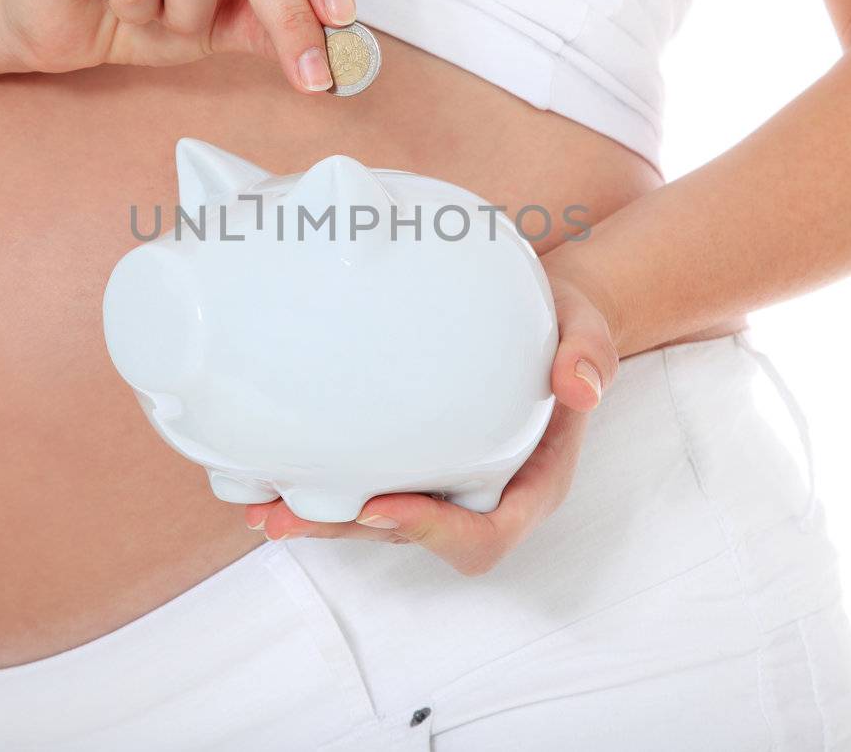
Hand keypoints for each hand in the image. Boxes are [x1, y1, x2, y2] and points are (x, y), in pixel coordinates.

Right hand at [0, 0, 356, 91]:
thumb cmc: (146, 4)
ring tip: (165, 19)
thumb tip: (341, 48)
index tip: (342, 18)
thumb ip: (277, 20)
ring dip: (189, 14)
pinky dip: (140, 15)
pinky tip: (123, 9)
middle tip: (311, 73)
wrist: (57, 19)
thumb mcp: (227, 18)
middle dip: (287, 13)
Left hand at [243, 269, 619, 574]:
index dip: (433, 533)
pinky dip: (316, 484)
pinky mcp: (408, 460)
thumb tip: (581, 386)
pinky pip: (362, 484)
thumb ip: (588, 354)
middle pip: (412, 536)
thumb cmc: (564, 327)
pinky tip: (265, 470)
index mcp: (529, 484)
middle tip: (288, 515)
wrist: (541, 313)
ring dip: (320, 520)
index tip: (383, 506)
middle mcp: (478, 494)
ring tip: (262, 506)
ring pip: (376, 519)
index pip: (485, 534)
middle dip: (350, 532)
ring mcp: (439, 482)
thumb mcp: (586, 330)